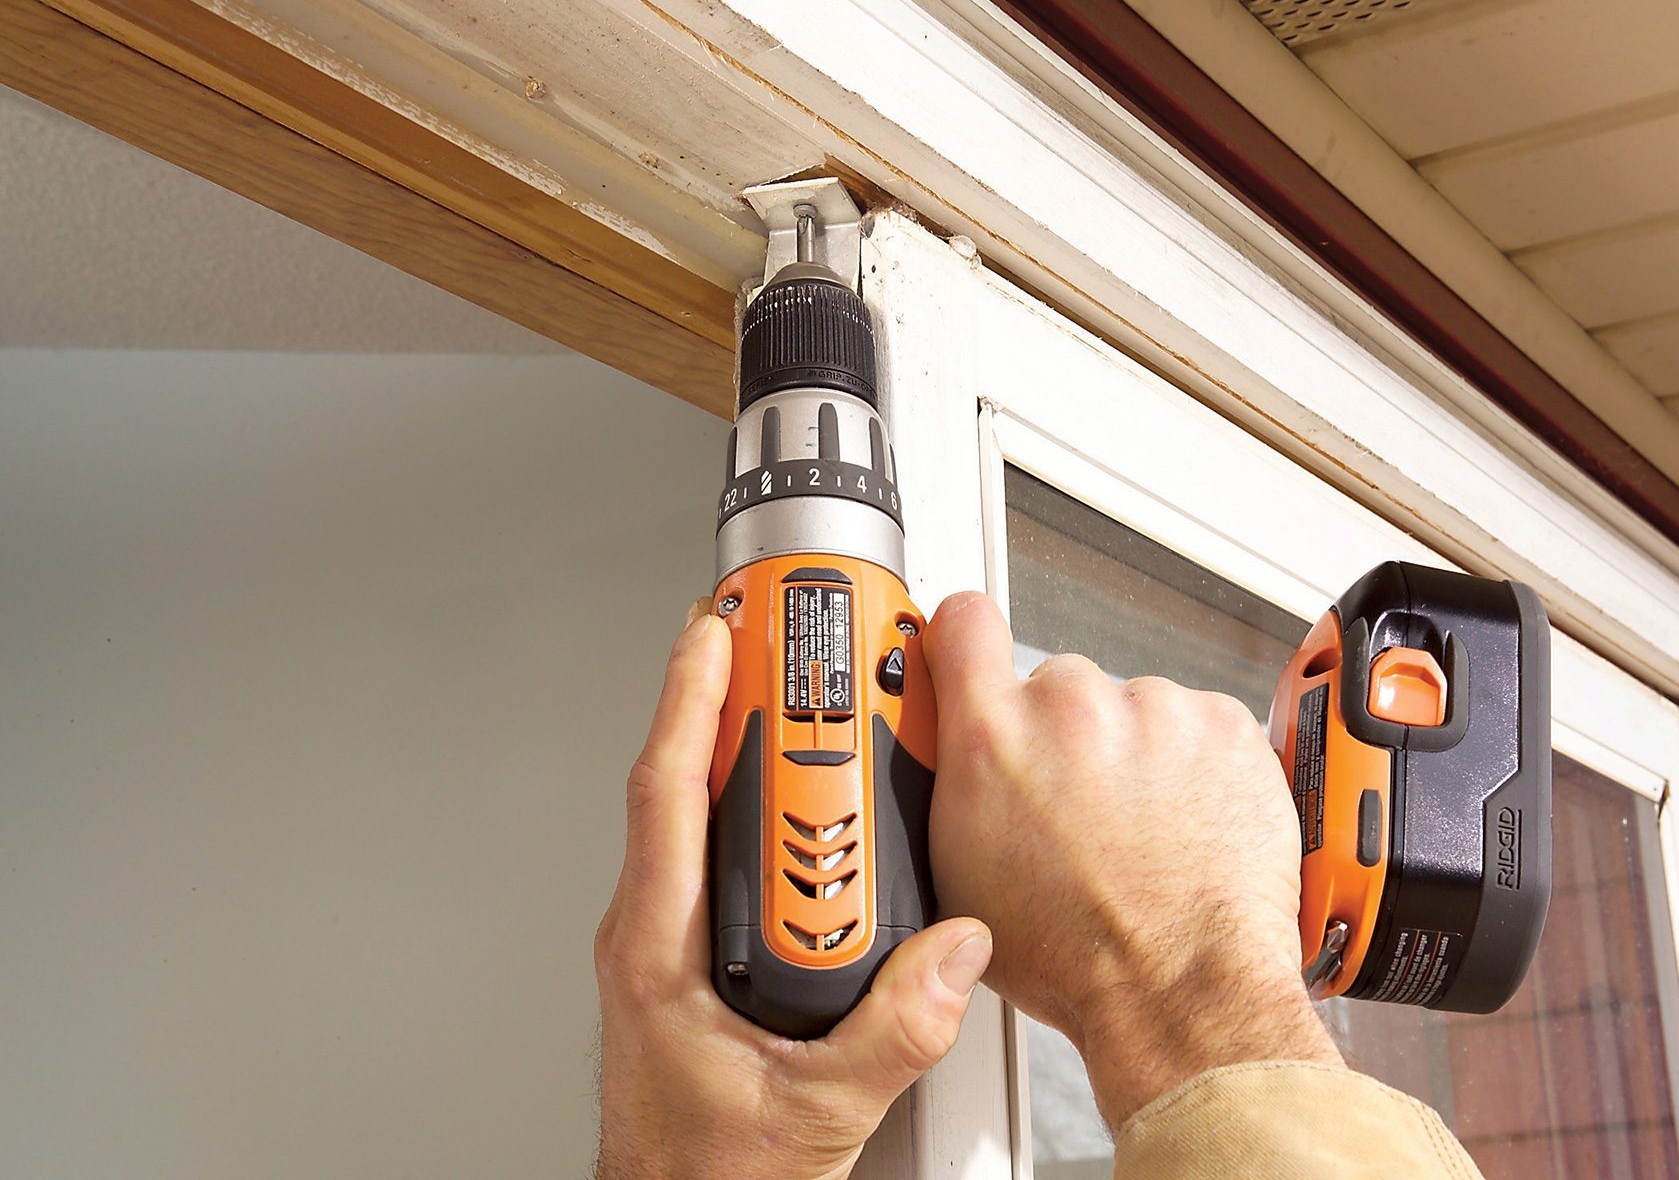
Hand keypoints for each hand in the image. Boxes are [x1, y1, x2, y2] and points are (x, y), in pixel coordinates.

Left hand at [595, 611, 993, 1179]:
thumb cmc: (708, 1171)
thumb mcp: (817, 1113)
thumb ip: (892, 1034)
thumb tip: (952, 953)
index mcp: (658, 952)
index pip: (665, 795)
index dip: (688, 703)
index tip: (716, 636)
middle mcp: (651, 930)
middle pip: (679, 779)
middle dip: (720, 692)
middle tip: (762, 628)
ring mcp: (662, 936)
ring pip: (691, 808)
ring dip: (736, 739)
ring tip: (787, 681)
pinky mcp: (685, 947)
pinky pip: (710, 845)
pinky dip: (750, 795)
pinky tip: (792, 785)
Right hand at [922, 592, 1339, 1129]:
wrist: (1180, 988)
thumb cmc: (1076, 954)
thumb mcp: (961, 876)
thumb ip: (953, 788)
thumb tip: (947, 757)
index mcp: (992, 739)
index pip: (962, 623)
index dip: (965, 636)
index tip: (971, 647)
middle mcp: (1070, 707)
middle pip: (1057, 685)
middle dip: (1065, 735)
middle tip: (1080, 805)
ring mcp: (1153, 710)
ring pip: (1134, 709)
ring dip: (1136, 753)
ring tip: (1144, 830)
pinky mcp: (1222, 724)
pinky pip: (1198, 725)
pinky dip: (1196, 764)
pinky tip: (1186, 822)